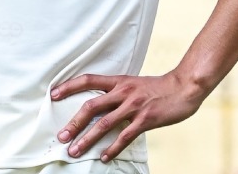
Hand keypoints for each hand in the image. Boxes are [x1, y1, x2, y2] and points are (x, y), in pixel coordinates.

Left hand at [51, 71, 206, 161]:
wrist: (184, 87)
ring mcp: (134, 106)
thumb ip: (117, 91)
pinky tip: (104, 157)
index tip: (53, 95)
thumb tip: (100, 102)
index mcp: (119, 81)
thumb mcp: (134, 83)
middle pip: (91, 106)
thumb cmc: (158, 87)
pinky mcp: (145, 120)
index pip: (88, 80)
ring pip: (104, 124)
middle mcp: (123, 92)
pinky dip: (112, 149)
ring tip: (75, 151)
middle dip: (73, 123)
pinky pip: (125, 137)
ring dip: (87, 139)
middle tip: (61, 136)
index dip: (69, 86)